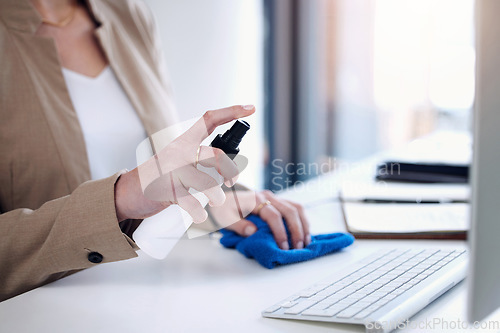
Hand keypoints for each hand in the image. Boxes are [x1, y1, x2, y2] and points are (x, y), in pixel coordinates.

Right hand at [114, 105, 254, 222]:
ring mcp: (172, 171)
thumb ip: (199, 158)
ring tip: (217, 202)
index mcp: (184, 142)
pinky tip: (201, 215)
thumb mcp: (178, 159)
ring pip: (207, 182)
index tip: (249, 107)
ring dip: (217, 196)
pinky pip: (191, 203)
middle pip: (216, 155)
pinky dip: (199, 212)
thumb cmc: (160, 176)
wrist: (128, 192)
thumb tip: (230, 168)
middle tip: (231, 182)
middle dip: (231, 170)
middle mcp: (179, 152)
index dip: (231, 112)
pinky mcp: (167, 190)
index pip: (209, 120)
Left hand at [209, 190, 310, 249]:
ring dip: (304, 225)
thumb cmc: (225, 210)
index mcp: (255, 199)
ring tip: (305, 242)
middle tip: (297, 248)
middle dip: (296, 230)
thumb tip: (253, 232)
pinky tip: (304, 233)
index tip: (283, 247)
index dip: (280, 232)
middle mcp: (268, 196)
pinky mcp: (279, 202)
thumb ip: (238, 226)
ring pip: (296, 208)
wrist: (224, 199)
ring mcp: (275, 198)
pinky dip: (303, 220)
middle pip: (290, 210)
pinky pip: (296, 208)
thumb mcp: (225, 218)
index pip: (274, 215)